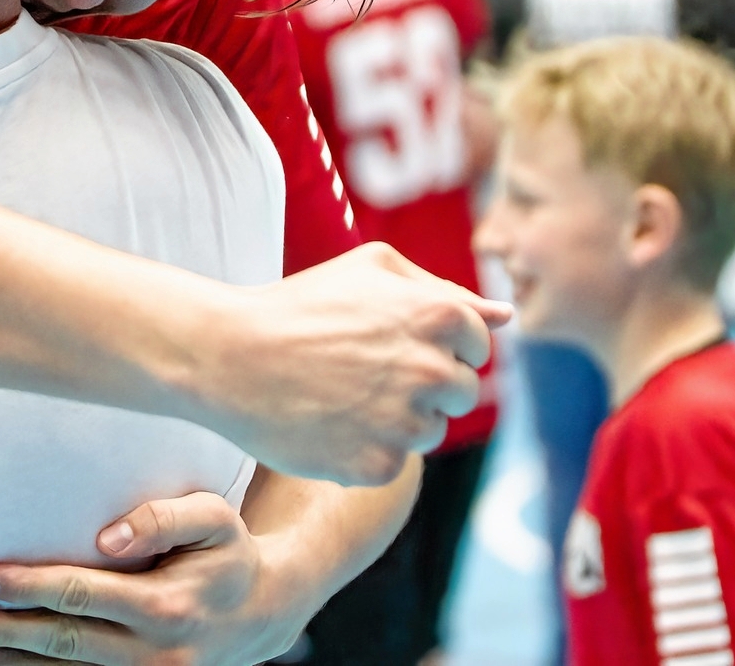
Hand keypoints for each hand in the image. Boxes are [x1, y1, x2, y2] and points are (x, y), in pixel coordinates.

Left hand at [0, 491, 301, 665]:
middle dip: (7, 632)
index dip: (29, 587)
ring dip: (15, 664)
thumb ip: (164, 517)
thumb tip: (107, 535)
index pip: (81, 594)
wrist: (264, 613)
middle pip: (65, 643)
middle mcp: (156, 654)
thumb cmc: (228, 552)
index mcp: (167, 606)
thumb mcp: (214, 518)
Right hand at [198, 242, 509, 485]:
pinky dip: (364, 449)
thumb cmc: (300, 303)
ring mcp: (406, 422)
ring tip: (342, 394)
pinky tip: (328, 422)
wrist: (229, 356)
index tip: (392, 341)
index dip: (439, 342)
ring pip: (429, 432)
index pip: (480, 344)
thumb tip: (505, 316)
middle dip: (425, 383)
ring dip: (397, 419)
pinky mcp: (377, 466)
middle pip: (461, 392)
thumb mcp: (371, 268)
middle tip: (365, 370)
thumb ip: (443, 288)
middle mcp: (433, 370)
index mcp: (440, 316)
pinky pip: (393, 465)